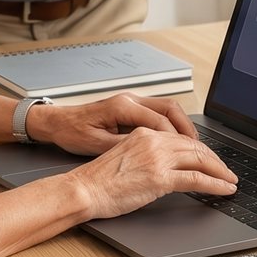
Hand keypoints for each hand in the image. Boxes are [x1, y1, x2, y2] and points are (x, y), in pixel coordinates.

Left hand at [31, 94, 193, 154]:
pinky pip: (159, 113)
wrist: (56, 123)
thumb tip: (150, 155)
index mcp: (123, 107)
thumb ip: (125, 147)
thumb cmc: (72, 132)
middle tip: (200, 149)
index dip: (177, 139)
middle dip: (188, 129)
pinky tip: (176, 141)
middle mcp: (131, 100)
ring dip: (182, 126)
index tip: (188, 153)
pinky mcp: (131, 109)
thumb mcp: (97, 145)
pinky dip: (171, 126)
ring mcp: (132, 102)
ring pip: (168, 109)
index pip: (161, 120)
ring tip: (194, 146)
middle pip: (171, 109)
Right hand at [64, 129, 237, 219]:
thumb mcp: (127, 157)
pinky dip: (215, 184)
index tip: (212, 160)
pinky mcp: (160, 177)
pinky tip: (224, 190)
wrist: (83, 190)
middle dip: (216, 161)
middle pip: (196, 148)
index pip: (183, 139)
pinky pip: (197, 179)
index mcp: (145, 133)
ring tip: (230, 181)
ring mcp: (158, 158)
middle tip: (227, 172)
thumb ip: (149, 155)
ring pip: (201, 161)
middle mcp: (154, 140)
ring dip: (221, 173)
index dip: (202, 151)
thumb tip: (170, 166)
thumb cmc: (99, 180)